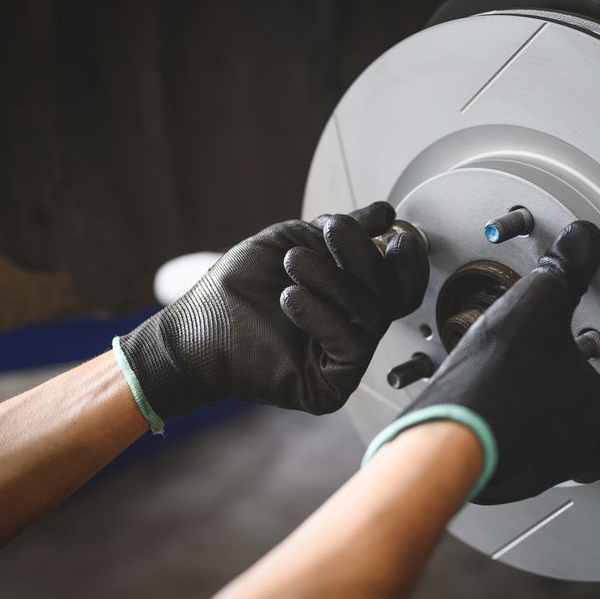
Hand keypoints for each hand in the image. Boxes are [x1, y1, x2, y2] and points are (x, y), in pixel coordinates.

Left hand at [114, 202, 428, 431]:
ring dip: (333, 281)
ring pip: (373, 315)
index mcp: (352, 295)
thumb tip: (384, 213)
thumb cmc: (239, 290)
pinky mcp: (333, 385)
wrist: (197, 330)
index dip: (402, 254)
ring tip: (293, 264)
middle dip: (362, 255)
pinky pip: (353, 346)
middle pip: (392, 291)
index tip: (386, 230)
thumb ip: (342, 229)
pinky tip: (291, 299)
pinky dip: (324, 316)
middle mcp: (355, 327)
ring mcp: (346, 358)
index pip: (398, 277)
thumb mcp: (293, 241)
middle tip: (330, 232)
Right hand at [364, 221, 599, 503]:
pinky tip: (475, 405)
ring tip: (506, 389)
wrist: (445, 429)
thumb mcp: (538, 303)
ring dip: (525, 425)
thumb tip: (584, 238)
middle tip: (543, 385)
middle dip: (559, 416)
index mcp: (594, 422)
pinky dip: (490, 434)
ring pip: (534, 456)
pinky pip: (496, 459)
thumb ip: (566, 270)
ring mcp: (522, 473)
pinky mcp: (483, 476)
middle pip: (573, 451)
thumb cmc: (498, 380)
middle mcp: (563, 457)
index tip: (593, 392)